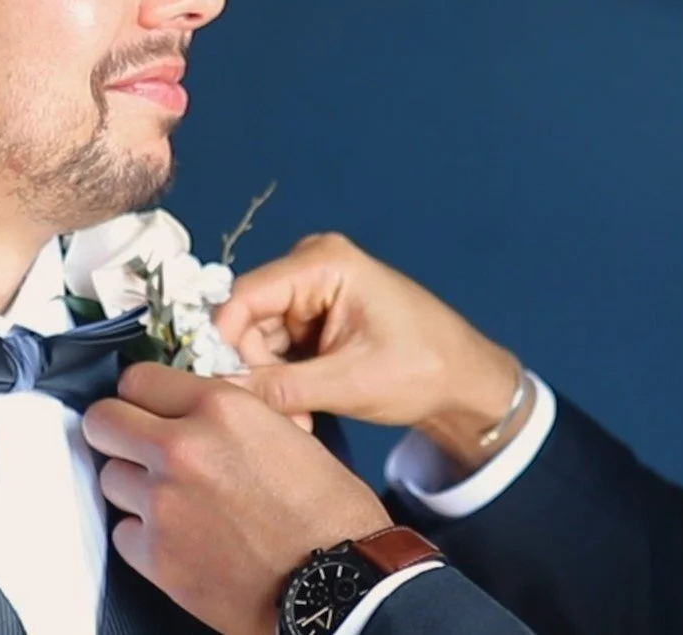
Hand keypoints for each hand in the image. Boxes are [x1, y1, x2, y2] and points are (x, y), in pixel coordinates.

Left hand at [84, 363, 393, 634]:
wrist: (336, 583)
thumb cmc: (330, 514)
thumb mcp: (287, 435)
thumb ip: (228, 420)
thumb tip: (194, 418)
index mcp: (220, 408)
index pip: (138, 379)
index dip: (141, 395)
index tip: (146, 408)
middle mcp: (181, 448)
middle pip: (103, 422)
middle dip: (117, 432)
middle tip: (137, 447)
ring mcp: (161, 503)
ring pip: (110, 478)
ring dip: (135, 487)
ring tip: (174, 502)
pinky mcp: (154, 555)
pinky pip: (123, 533)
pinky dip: (144, 536)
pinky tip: (180, 540)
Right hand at [215, 232, 527, 471]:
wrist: (464, 382)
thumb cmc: (423, 370)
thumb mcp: (348, 383)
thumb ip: (279, 387)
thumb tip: (219, 393)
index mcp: (323, 262)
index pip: (242, 297)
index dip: (225, 346)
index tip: (229, 394)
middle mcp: (310, 266)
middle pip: (246, 321)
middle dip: (255, 374)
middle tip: (284, 419)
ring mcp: (311, 292)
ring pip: (256, 341)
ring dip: (268, 384)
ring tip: (301, 420)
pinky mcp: (312, 318)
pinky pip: (274, 350)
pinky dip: (281, 382)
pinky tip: (303, 410)